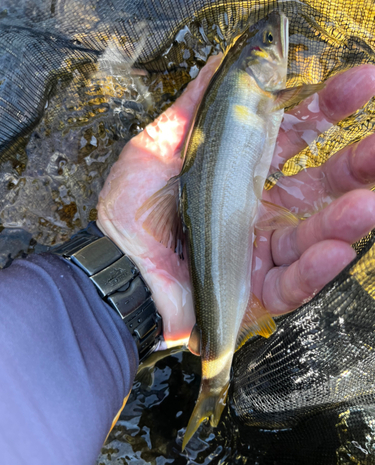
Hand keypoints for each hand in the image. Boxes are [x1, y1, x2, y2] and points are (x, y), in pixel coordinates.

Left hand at [97, 56, 374, 345]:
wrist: (113, 268)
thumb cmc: (131, 213)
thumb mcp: (156, 149)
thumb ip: (193, 108)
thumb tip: (220, 60)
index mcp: (241, 173)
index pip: (296, 138)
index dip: (326, 111)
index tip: (359, 84)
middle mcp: (260, 209)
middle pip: (319, 184)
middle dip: (356, 163)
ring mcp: (261, 251)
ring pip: (313, 235)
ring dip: (345, 219)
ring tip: (368, 203)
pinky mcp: (254, 291)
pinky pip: (291, 283)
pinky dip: (313, 270)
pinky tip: (335, 249)